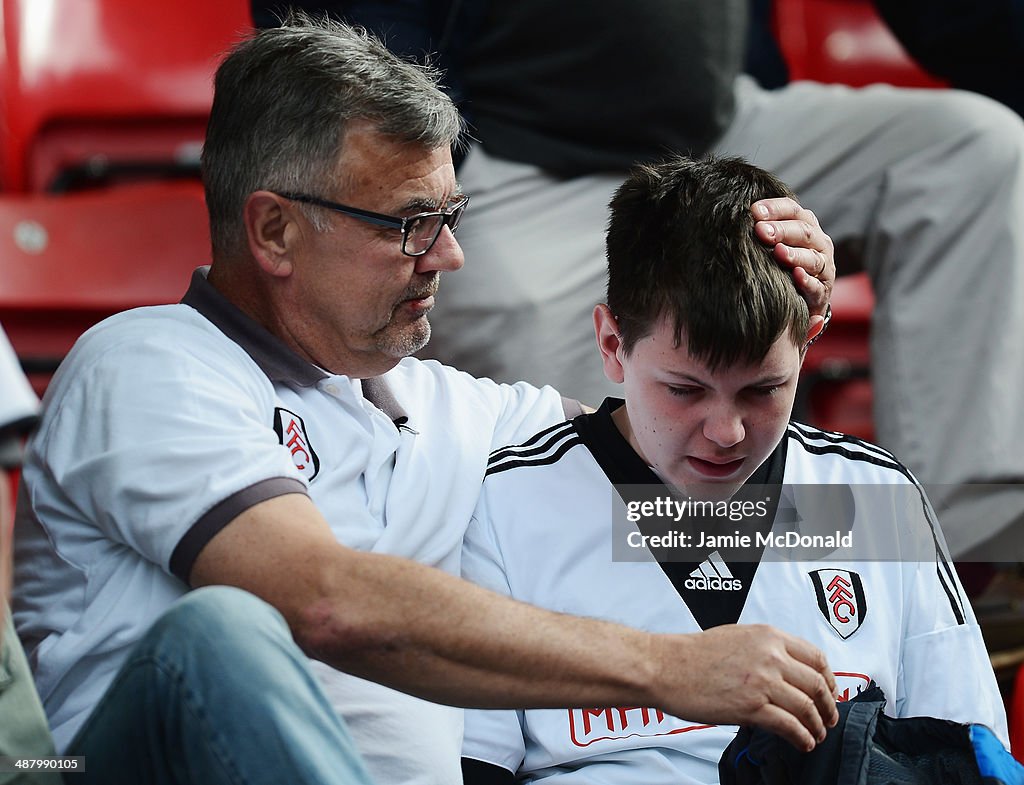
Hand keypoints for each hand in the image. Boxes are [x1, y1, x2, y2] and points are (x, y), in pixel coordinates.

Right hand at [658, 624, 837, 751]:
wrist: (667, 666)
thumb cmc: (694, 653)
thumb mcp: (738, 636)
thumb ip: (766, 649)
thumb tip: (786, 668)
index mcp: (769, 636)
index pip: (816, 658)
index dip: (829, 679)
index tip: (830, 692)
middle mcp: (771, 657)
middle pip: (817, 684)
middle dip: (828, 706)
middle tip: (828, 717)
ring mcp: (763, 682)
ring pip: (807, 707)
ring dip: (817, 725)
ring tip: (816, 734)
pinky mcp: (752, 708)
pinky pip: (789, 726)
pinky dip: (802, 737)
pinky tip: (802, 742)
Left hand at [752, 198, 834, 339]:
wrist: (801, 299)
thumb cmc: (779, 264)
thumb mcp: (770, 243)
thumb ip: (759, 228)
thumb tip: (731, 214)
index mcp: (805, 225)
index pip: (792, 210)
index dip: (774, 209)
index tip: (753, 211)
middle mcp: (818, 243)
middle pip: (803, 231)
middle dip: (782, 230)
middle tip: (761, 231)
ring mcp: (823, 267)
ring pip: (812, 258)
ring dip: (795, 254)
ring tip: (779, 252)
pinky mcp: (822, 292)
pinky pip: (816, 286)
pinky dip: (807, 281)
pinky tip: (796, 276)